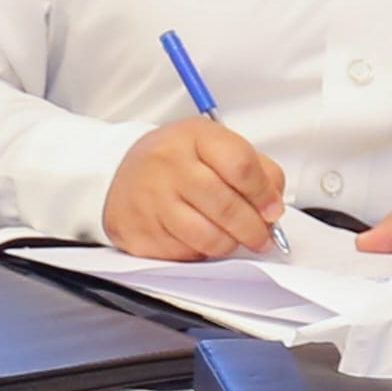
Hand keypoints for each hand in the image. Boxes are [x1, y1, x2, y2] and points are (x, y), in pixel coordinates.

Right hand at [102, 118, 285, 259]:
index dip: (264, 193)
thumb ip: (253, 167)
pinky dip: (202, 253)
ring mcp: (152, 201)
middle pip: (226, 206)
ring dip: (231, 245)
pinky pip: (186, 254)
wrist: (118, 173)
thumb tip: (273, 203)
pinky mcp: (140, 233)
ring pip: (208, 238)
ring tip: (236, 240)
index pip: (241, 166)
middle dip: (254, 229)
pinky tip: (204, 239)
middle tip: (264, 237)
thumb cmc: (175, 159)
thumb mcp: (213, 144)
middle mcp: (170, 165)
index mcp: (195, 136)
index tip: (273, 209)